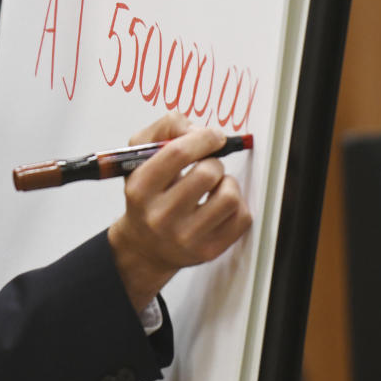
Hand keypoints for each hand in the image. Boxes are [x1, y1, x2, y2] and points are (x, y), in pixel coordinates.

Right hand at [107, 112, 252, 312]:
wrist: (144, 246)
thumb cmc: (146, 195)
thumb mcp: (139, 155)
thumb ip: (164, 129)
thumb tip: (198, 130)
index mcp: (140, 188)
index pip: (178, 153)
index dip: (203, 138)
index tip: (213, 136)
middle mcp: (161, 215)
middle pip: (207, 173)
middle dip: (213, 161)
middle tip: (207, 165)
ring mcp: (186, 237)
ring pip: (229, 196)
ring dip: (227, 182)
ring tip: (214, 185)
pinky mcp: (208, 250)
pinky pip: (242, 217)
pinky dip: (237, 204)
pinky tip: (220, 203)